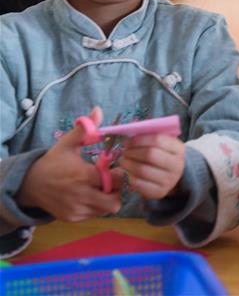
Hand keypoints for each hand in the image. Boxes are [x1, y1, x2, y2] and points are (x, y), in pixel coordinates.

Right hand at [16, 107, 122, 221]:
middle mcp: (80, 196)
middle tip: (111, 181)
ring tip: (101, 188)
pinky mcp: (73, 218)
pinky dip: (96, 207)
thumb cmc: (53, 162)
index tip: (114, 169)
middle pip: (115, 201)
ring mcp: (76, 209)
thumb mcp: (67, 143)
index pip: (115, 181)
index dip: (119, 175)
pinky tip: (90, 195)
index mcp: (82, 176)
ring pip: (106, 209)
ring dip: (108, 199)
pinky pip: (95, 215)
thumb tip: (98, 110)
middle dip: (117, 191)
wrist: (30, 184)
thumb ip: (84, 129)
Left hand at [118, 134, 185, 199]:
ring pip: (142, 170)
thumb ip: (151, 137)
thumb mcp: (164, 144)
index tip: (129, 140)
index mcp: (179, 149)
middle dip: (133, 151)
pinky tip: (129, 171)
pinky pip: (139, 183)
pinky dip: (130, 176)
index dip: (140, 139)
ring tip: (123, 160)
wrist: (175, 176)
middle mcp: (177, 165)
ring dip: (128, 163)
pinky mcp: (159, 192)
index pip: (157, 140)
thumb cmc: (164, 155)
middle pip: (149, 155)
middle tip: (125, 150)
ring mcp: (169, 180)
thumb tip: (130, 132)